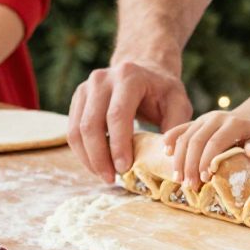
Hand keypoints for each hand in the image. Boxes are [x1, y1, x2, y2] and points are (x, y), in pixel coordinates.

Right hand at [67, 58, 192, 180]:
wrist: (144, 71)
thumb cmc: (162, 91)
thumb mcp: (178, 103)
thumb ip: (175, 127)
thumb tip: (166, 155)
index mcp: (129, 77)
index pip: (117, 115)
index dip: (118, 145)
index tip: (124, 169)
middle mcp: (102, 79)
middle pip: (91, 124)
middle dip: (99, 157)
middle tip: (112, 179)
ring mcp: (86, 87)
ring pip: (77, 129)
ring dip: (88, 158)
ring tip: (104, 176)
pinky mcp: (78, 98)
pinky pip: (72, 130)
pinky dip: (82, 152)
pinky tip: (96, 165)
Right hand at [161, 110, 249, 188]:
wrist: (248, 119)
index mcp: (233, 123)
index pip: (216, 142)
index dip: (207, 160)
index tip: (204, 179)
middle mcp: (215, 118)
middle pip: (197, 140)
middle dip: (190, 165)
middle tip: (189, 185)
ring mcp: (203, 119)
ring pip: (185, 137)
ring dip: (179, 160)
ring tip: (178, 180)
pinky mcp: (194, 122)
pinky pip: (179, 129)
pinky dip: (170, 140)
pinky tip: (165, 154)